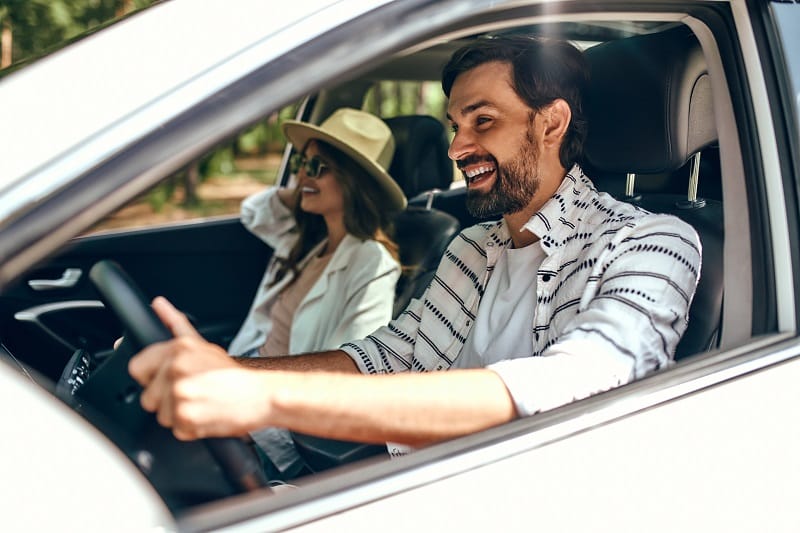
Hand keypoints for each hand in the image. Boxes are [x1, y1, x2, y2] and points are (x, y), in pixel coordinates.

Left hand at [128, 297, 269, 439]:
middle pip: (148, 397)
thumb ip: (175, 324)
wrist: (262, 395)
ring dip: (180, 416)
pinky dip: (191, 429)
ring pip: (161, 416)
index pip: (136, 368)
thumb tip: (158, 304)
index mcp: (178, 348)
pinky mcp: (186, 417)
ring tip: (202, 404)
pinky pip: (176, 430)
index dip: (151, 378)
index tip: (168, 381)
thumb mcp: (202, 344)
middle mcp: (176, 368)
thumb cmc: (233, 374)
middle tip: (193, 393)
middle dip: (167, 401)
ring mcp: (180, 393)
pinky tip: (206, 416)